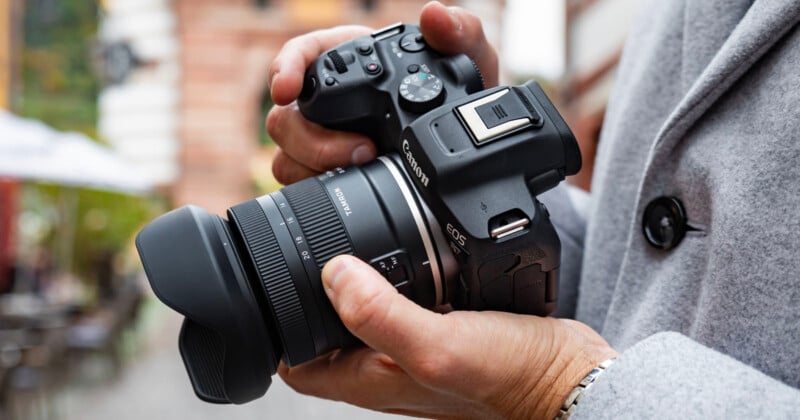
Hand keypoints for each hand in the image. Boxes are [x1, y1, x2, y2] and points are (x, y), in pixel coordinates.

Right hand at [266, 1, 499, 184]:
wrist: (458, 134)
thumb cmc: (450, 86)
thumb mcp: (463, 56)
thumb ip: (457, 31)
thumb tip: (435, 15)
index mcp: (345, 60)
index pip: (297, 56)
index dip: (284, 70)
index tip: (285, 89)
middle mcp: (325, 100)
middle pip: (285, 118)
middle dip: (313, 140)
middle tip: (363, 149)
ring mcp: (321, 138)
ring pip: (288, 155)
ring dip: (317, 166)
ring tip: (367, 167)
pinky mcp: (327, 170)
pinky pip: (303, 181)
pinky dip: (321, 187)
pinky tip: (353, 188)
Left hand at [279, 255, 618, 418]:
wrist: (566, 376)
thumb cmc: (508, 379)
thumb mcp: (438, 345)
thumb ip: (381, 314)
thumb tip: (332, 272)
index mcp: (366, 377)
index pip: (293, 358)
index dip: (275, 321)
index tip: (272, 274)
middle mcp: (381, 361)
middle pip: (322, 326)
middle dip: (307, 287)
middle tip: (309, 236)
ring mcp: (410, 341)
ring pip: (360, 305)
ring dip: (349, 274)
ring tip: (346, 231)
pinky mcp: (439, 322)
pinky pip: (400, 292)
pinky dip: (393, 268)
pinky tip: (404, 241)